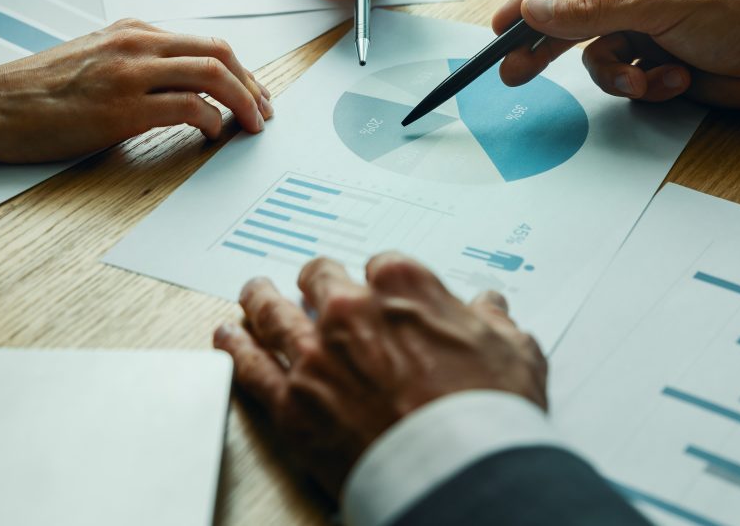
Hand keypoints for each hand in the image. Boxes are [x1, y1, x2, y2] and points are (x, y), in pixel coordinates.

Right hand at [0, 19, 272, 172]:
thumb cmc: (38, 91)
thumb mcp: (92, 58)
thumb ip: (134, 63)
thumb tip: (177, 87)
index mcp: (132, 31)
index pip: (206, 43)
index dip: (241, 70)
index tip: (255, 94)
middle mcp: (136, 44)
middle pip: (220, 53)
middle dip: (253, 84)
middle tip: (265, 112)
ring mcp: (130, 73)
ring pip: (212, 75)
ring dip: (243, 102)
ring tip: (252, 126)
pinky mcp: (122, 108)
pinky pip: (189, 107)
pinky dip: (212, 120)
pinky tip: (213, 135)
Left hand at [213, 253, 547, 497]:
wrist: (456, 474)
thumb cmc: (487, 414)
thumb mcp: (513, 356)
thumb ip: (495, 324)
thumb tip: (491, 307)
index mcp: (403, 289)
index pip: (380, 264)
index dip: (378, 277)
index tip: (376, 287)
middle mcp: (350, 312)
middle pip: (318, 279)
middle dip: (315, 279)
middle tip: (309, 283)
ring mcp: (314, 356)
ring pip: (272, 312)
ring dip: (261, 298)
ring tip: (253, 292)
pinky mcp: (290, 404)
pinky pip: (250, 366)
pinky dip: (234, 347)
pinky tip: (226, 336)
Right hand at [491, 0, 739, 109]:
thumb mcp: (659, 7)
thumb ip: (590, 13)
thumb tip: (536, 8)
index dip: (530, 4)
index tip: (499, 26)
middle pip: (573, 24)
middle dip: (550, 51)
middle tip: (516, 72)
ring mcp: (646, 32)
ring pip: (597, 61)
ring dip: (620, 77)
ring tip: (647, 78)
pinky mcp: (656, 65)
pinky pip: (625, 82)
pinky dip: (647, 86)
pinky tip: (675, 79)